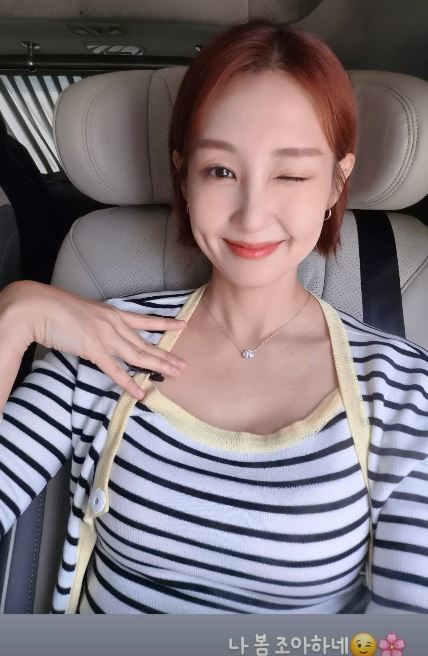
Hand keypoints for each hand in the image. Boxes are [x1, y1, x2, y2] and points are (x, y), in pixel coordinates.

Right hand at [5, 280, 187, 399]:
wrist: (37, 306)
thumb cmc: (55, 307)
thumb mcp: (84, 312)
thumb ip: (96, 324)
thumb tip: (99, 334)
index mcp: (112, 313)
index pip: (144, 320)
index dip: (165, 324)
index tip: (183, 326)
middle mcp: (114, 324)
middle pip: (146, 343)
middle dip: (166, 355)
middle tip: (185, 365)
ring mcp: (106, 337)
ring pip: (138, 355)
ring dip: (158, 366)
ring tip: (175, 375)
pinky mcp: (94, 349)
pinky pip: (115, 370)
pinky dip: (129, 383)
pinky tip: (141, 392)